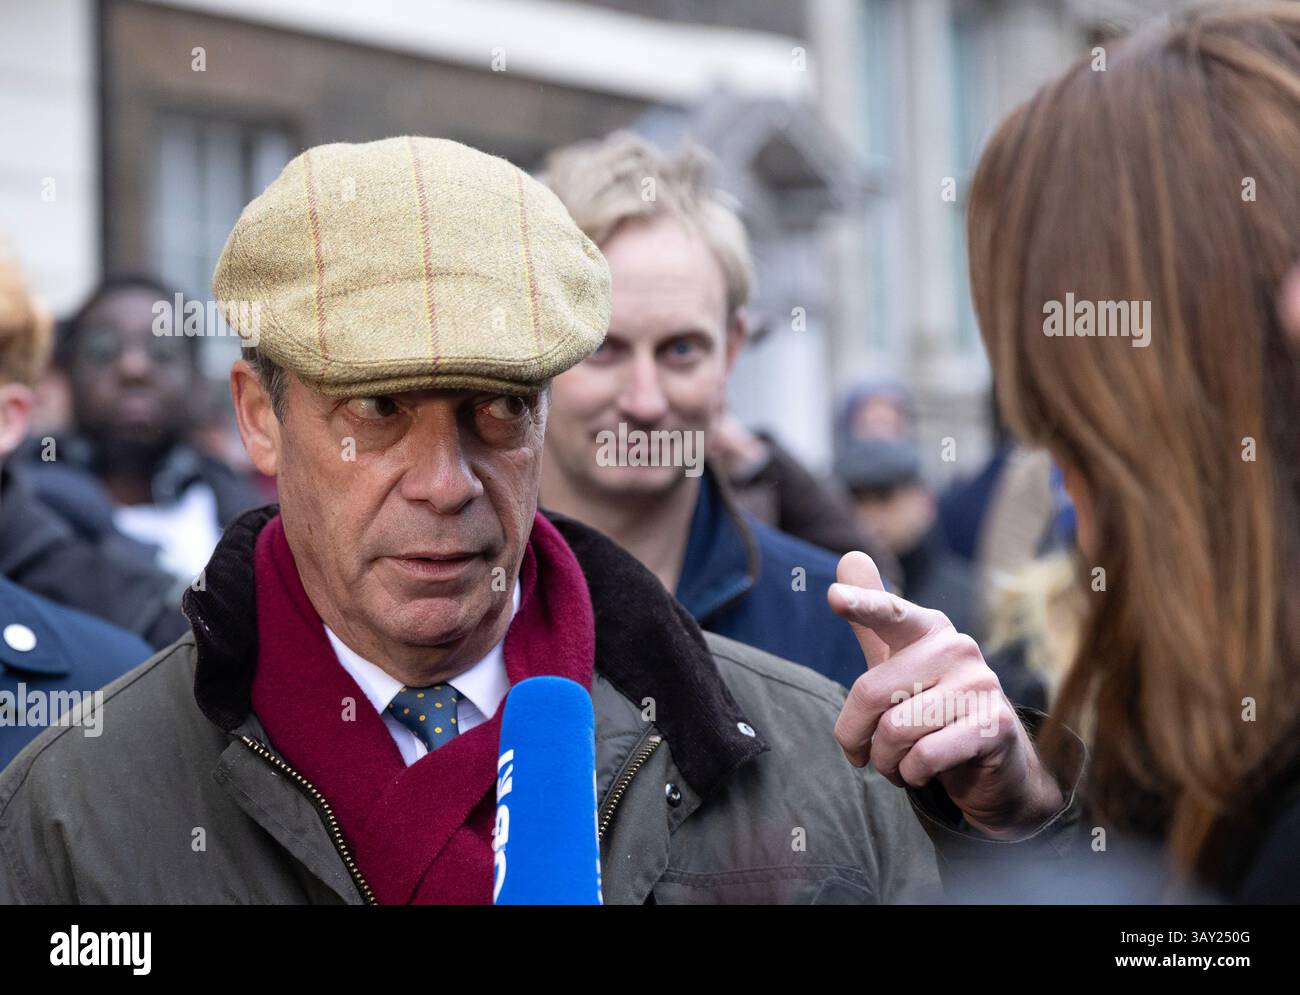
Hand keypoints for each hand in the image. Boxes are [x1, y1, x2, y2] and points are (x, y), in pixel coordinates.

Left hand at [828, 551, 1063, 837]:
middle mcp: (956, 648)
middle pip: (871, 693)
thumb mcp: (897, 664)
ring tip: (896, 763)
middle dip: (856, 735)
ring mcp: (980, 685)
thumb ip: (871, 620)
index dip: (863, 604)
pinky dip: (911, 774)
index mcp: (928, 629)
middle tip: (862, 753)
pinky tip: (920, 772)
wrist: (992, 759)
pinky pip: (924, 756)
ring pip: (896, 730)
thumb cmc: (932, 705)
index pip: (891, 614)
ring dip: (885, 760)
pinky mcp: (993, 726)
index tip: (834, 598)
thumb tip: (849, 555)